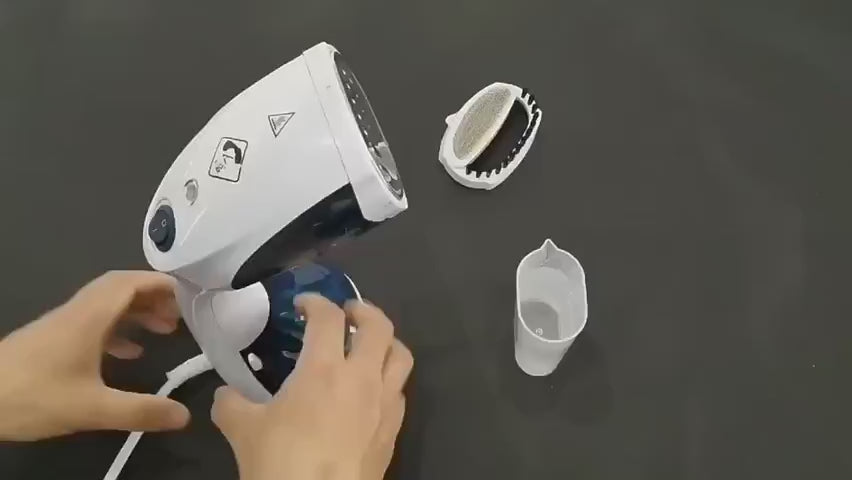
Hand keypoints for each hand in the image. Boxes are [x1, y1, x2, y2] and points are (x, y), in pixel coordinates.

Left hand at [0, 271, 189, 440]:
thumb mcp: (92, 409)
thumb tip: (184, 415)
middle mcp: (76, 314)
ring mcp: (61, 327)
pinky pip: (92, 325)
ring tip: (164, 331)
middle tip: (181, 316)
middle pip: (119, 290)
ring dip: (136, 313)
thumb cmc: (33, 396)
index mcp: (89, 317)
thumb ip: (140, 410)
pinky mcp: (50, 342)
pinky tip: (129, 354)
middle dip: (153, 297)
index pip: (128, 283)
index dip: (160, 283)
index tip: (189, 293)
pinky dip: (117, 331)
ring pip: (105, 307)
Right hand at [212, 294, 412, 479]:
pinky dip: (388, 379)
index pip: (328, 317)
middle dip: (363, 310)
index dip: (316, 302)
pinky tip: (371, 389)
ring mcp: (384, 404)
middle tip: (347, 312)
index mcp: (324, 369)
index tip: (303, 304)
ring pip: (401, 355)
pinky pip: (400, 391)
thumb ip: (231, 403)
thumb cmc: (281, 462)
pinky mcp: (394, 429)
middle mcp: (362, 378)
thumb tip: (226, 394)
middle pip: (379, 326)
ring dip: (386, 341)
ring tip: (368, 344)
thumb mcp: (242, 430)